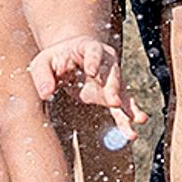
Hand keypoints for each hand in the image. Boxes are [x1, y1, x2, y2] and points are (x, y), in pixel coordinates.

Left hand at [26, 35, 137, 150]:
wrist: (69, 59)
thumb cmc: (55, 59)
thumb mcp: (42, 63)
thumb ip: (42, 76)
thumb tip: (45, 92)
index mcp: (88, 48)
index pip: (93, 52)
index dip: (94, 61)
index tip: (92, 71)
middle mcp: (105, 62)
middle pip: (113, 73)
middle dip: (114, 88)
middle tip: (114, 101)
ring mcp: (110, 79)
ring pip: (122, 92)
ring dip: (129, 107)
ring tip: (138, 120)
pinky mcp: (110, 95)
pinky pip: (120, 108)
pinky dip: (125, 120)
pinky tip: (131, 132)